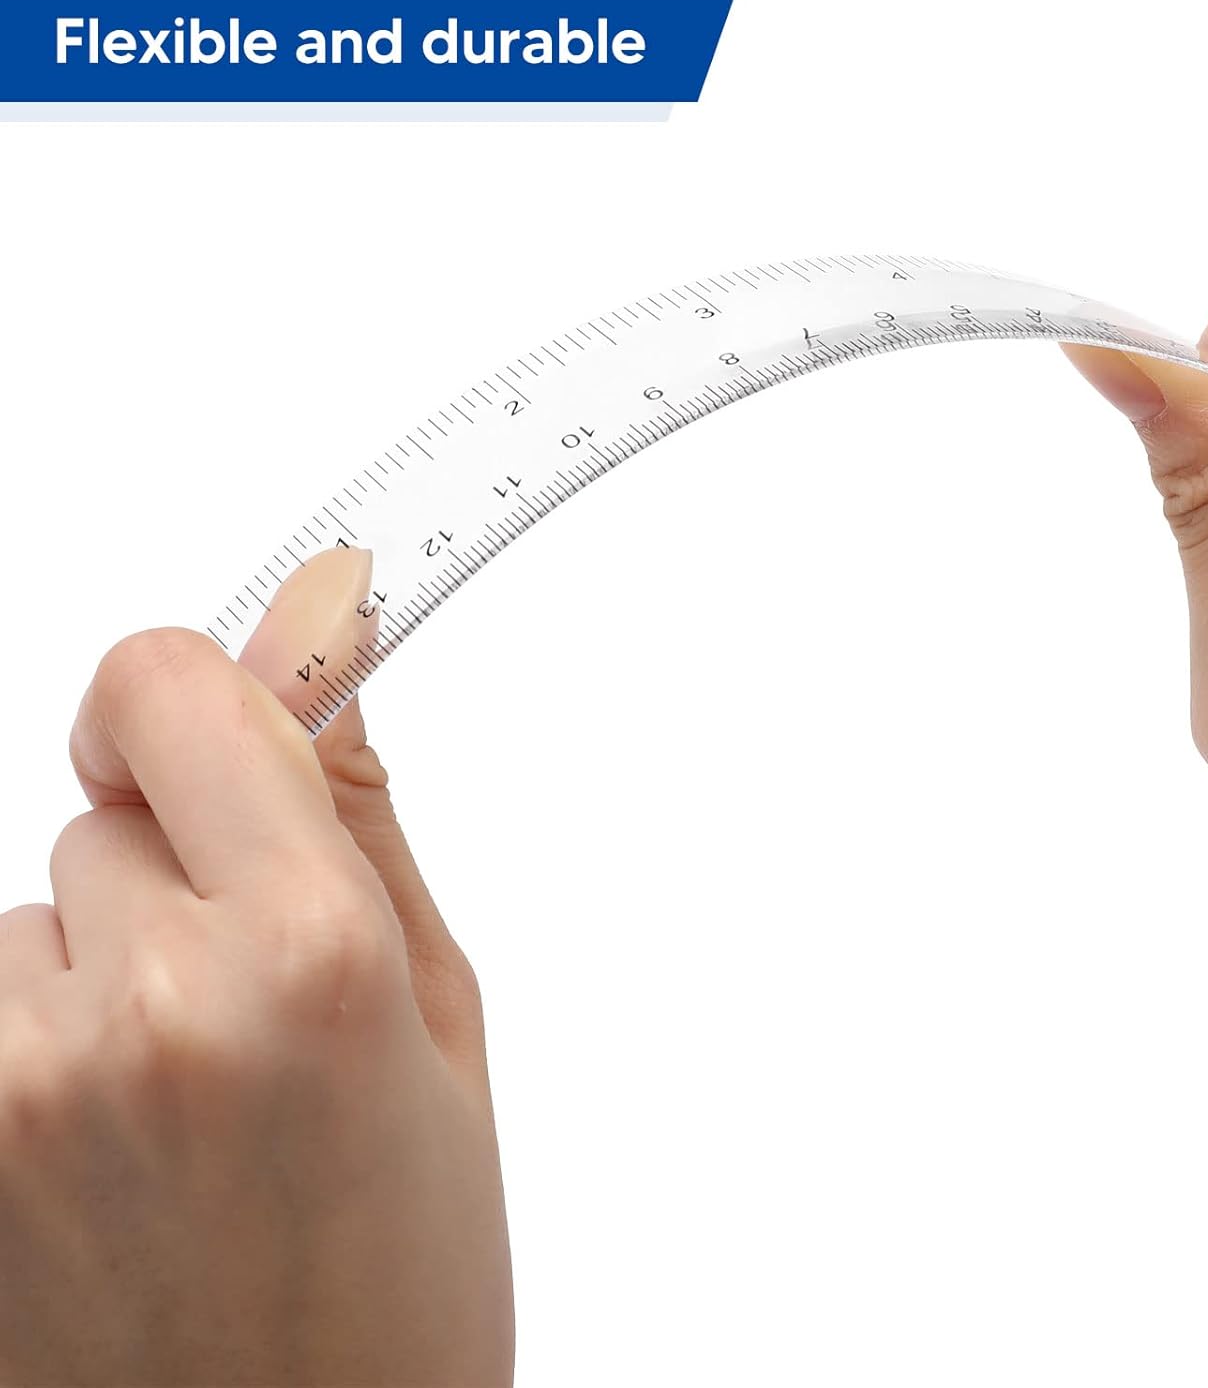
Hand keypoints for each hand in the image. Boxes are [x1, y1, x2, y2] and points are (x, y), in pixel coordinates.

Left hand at [0, 550, 512, 1385]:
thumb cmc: (404, 1278)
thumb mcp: (440, 1026)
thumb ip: (362, 823)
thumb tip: (325, 655)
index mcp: (308, 955)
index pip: (167, 686)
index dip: (193, 697)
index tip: (222, 744)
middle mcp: (147, 1004)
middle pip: (107, 806)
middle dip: (179, 868)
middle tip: (253, 1004)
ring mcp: (19, 1085)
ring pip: (38, 913)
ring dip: (99, 966)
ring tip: (181, 1107)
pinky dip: (38, 1043)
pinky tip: (110, 1152)